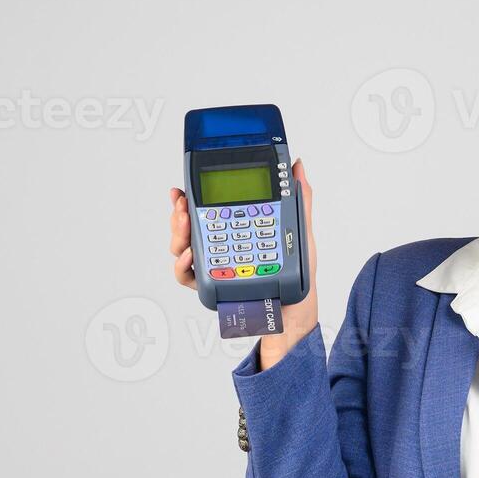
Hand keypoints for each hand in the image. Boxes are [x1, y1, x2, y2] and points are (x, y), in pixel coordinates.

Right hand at [169, 159, 319, 368]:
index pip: (206, 208)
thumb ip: (299, 198)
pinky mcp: (213, 287)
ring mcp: (214, 266)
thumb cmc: (299, 275)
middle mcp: (220, 246)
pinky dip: (183, 266)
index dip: (189, 197)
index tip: (181, 190)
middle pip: (187, 226)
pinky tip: (190, 257)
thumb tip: (297, 165)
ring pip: (182, 248)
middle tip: (182, 207)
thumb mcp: (301, 232)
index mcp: (235, 229)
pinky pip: (187, 277)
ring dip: (177, 235)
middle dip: (178, 214)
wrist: (297, 311)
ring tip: (185, 226)